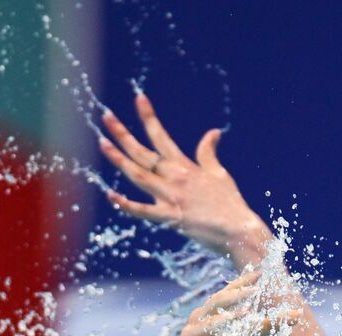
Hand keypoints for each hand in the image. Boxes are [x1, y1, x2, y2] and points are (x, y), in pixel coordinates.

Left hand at [100, 93, 271, 268]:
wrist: (238, 230)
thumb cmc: (230, 204)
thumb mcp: (220, 174)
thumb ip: (209, 153)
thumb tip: (214, 132)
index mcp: (185, 166)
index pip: (162, 136)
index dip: (149, 116)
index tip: (139, 98)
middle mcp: (175, 178)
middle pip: (143, 153)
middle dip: (123, 133)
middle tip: (106, 116)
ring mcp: (171, 198)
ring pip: (138, 175)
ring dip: (119, 159)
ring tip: (103, 143)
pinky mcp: (170, 218)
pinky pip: (143, 211)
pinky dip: (126, 204)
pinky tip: (110, 194)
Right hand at [171, 270, 289, 335]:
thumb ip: (267, 327)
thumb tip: (297, 315)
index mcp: (211, 313)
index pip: (226, 293)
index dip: (241, 282)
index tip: (259, 274)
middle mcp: (197, 320)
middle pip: (216, 303)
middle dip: (236, 295)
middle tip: (255, 291)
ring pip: (207, 324)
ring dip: (226, 320)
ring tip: (244, 315)